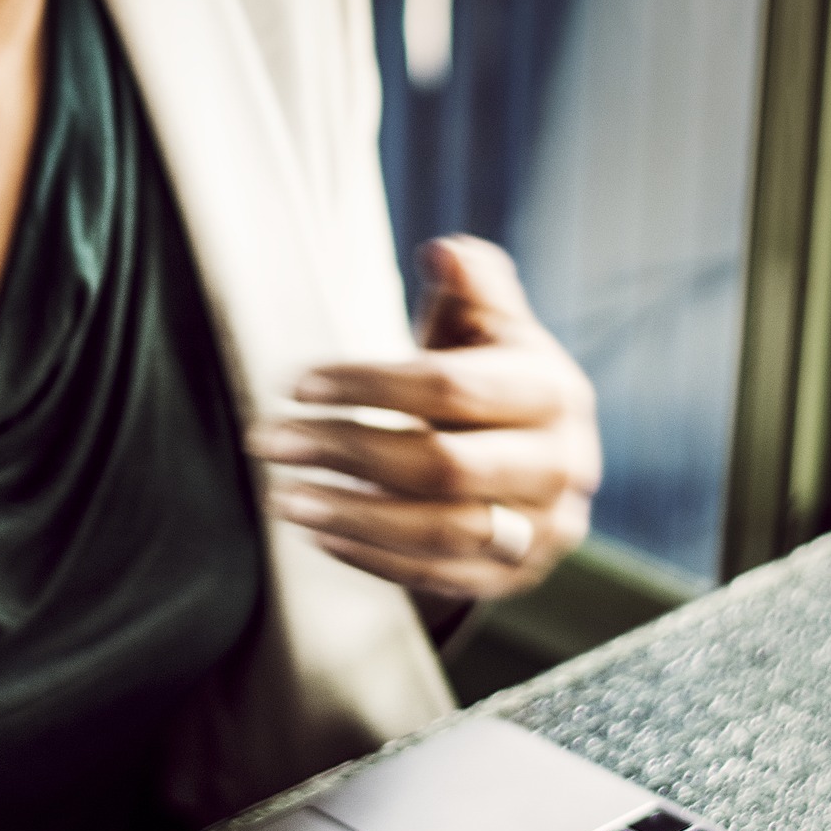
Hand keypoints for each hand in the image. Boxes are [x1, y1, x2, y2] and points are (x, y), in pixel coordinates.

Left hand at [248, 234, 599, 600]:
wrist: (537, 464)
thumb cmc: (494, 382)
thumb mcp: (489, 329)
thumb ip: (472, 288)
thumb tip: (445, 252)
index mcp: (554, 392)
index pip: (450, 388)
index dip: (367, 384)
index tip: (295, 384)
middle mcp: (561, 466)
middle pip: (440, 465)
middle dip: (344, 451)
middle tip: (269, 440)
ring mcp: (543, 531)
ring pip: (439, 532)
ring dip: (350, 514)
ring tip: (281, 496)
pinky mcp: (516, 579)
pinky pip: (437, 577)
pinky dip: (371, 557)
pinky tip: (317, 533)